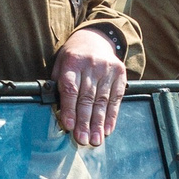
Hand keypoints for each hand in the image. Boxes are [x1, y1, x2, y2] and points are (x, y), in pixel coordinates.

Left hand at [51, 28, 126, 147]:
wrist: (95, 39)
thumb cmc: (74, 57)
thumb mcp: (61, 64)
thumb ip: (59, 85)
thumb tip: (59, 112)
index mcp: (73, 62)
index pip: (71, 89)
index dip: (70, 109)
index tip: (69, 126)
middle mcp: (91, 65)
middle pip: (87, 98)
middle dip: (85, 121)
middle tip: (83, 139)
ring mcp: (107, 69)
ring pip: (102, 101)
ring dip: (99, 123)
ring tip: (96, 139)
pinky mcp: (120, 74)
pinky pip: (116, 98)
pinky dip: (112, 116)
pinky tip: (108, 129)